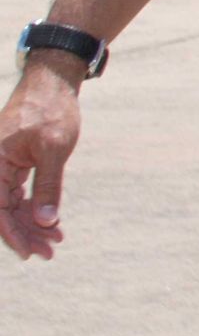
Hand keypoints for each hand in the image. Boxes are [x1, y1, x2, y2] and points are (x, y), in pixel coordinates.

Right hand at [0, 62, 83, 259]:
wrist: (52, 83)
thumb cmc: (52, 110)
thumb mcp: (54, 149)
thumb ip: (47, 185)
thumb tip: (45, 221)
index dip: (12, 234)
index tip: (30, 252)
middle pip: (3, 210)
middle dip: (25, 233)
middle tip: (50, 252)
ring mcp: (1, 166)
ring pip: (11, 205)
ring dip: (31, 224)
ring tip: (56, 241)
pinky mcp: (13, 164)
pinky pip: (18, 193)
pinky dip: (34, 208)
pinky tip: (52, 223)